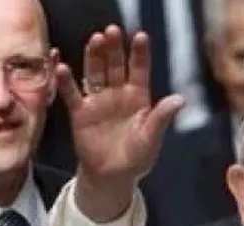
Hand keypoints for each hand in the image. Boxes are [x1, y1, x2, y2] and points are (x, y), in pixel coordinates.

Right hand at [56, 25, 182, 220]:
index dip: (139, 54)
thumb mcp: (152, 138)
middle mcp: (118, 94)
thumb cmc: (137, 157)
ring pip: (95, 73)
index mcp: (138, 98)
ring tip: (95, 39)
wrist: (113, 176)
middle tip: (112, 31)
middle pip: (115, 66)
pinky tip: (63, 67)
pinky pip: (72, 94)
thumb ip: (162, 117)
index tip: (140, 36)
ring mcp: (98, 101)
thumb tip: (180, 99)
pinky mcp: (80, 113)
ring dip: (94, 57)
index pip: (139, 70)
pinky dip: (66, 81)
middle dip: (114, 49)